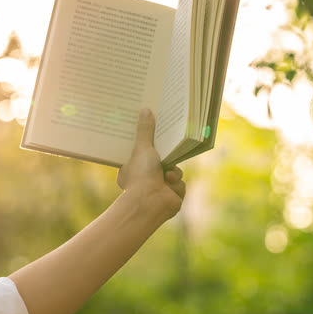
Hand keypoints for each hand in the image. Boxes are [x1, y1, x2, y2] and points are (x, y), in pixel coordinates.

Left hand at [117, 108, 185, 223]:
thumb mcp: (142, 147)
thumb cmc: (141, 175)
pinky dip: (176, 184)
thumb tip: (145, 110)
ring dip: (173, 173)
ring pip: (175, 172)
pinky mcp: (172, 197)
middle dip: (168, 158)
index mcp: (132, 170)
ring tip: (166, 175)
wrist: (150, 203)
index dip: (151, 145)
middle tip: (171, 148)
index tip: (157, 134)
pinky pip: (180, 185)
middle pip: (162, 162)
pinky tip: (169, 186)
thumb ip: (145, 130)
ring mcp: (159, 190)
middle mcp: (145, 181)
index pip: (143, 154)